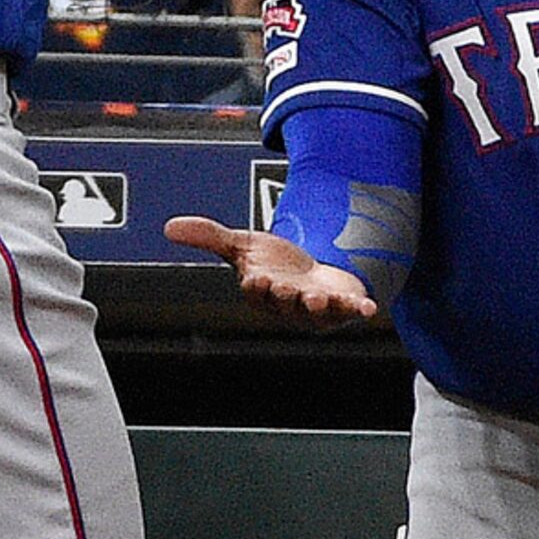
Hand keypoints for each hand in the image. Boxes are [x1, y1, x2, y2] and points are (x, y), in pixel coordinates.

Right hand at [164, 214, 377, 326]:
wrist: (313, 273)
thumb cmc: (275, 266)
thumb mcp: (244, 246)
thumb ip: (210, 237)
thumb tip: (169, 227)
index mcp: (263, 292)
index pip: (256, 291)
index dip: (256, 286)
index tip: (255, 278)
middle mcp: (289, 305)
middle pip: (285, 304)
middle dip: (285, 298)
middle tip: (286, 288)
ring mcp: (317, 309)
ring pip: (316, 312)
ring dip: (318, 307)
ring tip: (317, 298)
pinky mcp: (343, 306)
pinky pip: (351, 311)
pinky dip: (359, 310)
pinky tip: (369, 308)